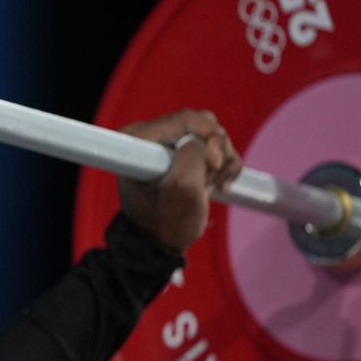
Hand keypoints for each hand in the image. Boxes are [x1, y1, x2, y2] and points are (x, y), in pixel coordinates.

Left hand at [116, 109, 241, 252]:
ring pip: (211, 133)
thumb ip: (196, 157)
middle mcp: (145, 134)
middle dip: (218, 152)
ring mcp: (162, 141)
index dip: (209, 138)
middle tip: (213, 180)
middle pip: (201, 122)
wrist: (162, 241)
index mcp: (136, 139)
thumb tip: (209, 141)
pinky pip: (214, 143)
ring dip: (223, 160)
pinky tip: (218, 184)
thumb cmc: (165, 222)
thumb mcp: (183, 191)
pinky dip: (224, 164)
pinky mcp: (178, 149)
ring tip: (214, 186)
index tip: (213, 166)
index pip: (186, 119)